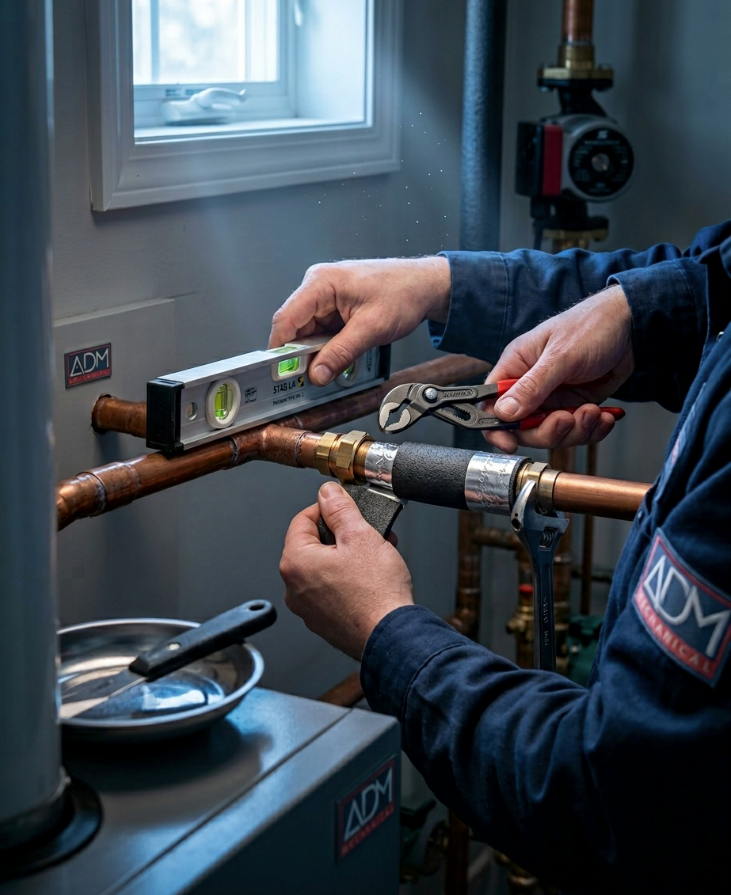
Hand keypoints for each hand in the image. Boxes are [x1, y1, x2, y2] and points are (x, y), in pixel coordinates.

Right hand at [269, 257, 450, 384]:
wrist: (425, 286)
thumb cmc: (403, 292)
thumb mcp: (371, 329)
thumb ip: (341, 353)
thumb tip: (317, 373)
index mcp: (321, 283)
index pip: (286, 319)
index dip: (280, 348)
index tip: (280, 372)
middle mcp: (318, 286)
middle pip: (295, 327)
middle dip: (302, 354)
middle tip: (313, 375)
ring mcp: (325, 297)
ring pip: (308, 332)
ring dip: (318, 352)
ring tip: (335, 363)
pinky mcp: (334, 307)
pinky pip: (322, 331)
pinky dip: (328, 346)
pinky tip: (340, 354)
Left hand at [280, 481, 413, 658]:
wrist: (392, 637)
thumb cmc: (376, 593)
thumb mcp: (360, 535)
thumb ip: (340, 509)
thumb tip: (327, 493)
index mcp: (295, 562)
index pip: (302, 520)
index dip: (327, 509)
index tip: (344, 508)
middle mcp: (294, 587)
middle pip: (313, 545)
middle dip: (343, 535)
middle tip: (366, 533)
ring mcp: (308, 608)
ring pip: (325, 569)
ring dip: (348, 557)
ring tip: (376, 555)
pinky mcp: (324, 622)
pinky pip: (331, 591)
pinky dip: (348, 580)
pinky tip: (372, 578)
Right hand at [483, 285, 634, 452]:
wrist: (632, 326)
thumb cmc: (592, 326)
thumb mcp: (561, 356)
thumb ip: (532, 386)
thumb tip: (504, 412)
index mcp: (516, 367)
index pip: (491, 404)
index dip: (495, 427)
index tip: (509, 442)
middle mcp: (531, 385)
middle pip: (523, 427)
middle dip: (547, 430)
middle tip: (567, 420)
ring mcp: (553, 398)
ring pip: (552, 433)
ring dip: (575, 430)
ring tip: (593, 413)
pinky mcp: (575, 405)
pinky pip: (576, 430)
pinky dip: (592, 429)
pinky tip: (604, 415)